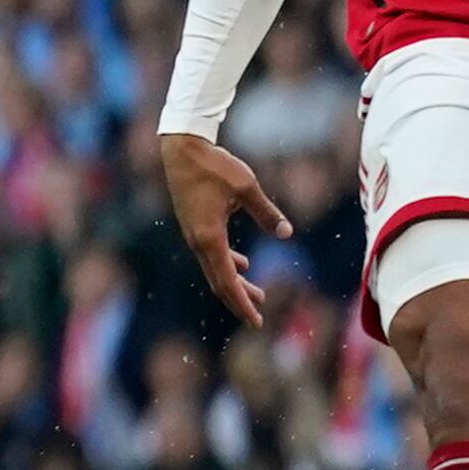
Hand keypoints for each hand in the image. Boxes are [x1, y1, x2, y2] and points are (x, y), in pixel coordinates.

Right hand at [161, 130, 290, 325]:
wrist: (182, 149)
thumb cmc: (214, 165)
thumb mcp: (246, 187)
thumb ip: (266, 212)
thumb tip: (286, 233)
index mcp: (209, 237)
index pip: (228, 280)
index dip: (242, 302)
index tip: (256, 321)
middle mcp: (198, 241)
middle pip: (219, 281)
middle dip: (239, 300)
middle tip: (258, 318)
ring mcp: (193, 234)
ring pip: (215, 268)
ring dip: (235, 282)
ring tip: (258, 293)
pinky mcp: (194, 225)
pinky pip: (212, 253)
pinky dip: (228, 263)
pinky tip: (243, 262)